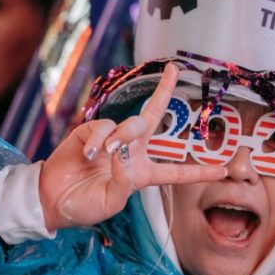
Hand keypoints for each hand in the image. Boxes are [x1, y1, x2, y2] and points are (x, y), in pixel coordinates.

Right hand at [39, 63, 224, 230]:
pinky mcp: (92, 130)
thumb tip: (127, 152)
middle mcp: (132, 151)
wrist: (50, 199)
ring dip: (122, 137)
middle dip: (164, 91)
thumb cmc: (84, 205)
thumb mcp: (110, 202)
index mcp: (143, 174)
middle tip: (174, 69)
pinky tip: (88, 154)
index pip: (176, 173)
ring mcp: (113, 138)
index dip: (199, 172)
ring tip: (103, 154)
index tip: (224, 170)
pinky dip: (98, 140)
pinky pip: (105, 126)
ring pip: (132, 124)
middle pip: (154, 116)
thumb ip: (124, 181)